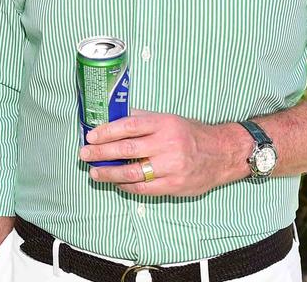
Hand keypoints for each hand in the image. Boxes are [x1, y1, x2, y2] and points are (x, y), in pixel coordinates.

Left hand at [79, 111, 246, 196]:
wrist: (222, 154)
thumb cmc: (191, 134)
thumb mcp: (169, 119)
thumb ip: (142, 119)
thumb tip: (112, 117)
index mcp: (164, 124)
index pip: (129, 126)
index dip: (107, 131)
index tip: (91, 136)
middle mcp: (168, 145)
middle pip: (127, 149)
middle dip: (101, 152)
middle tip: (84, 154)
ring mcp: (171, 167)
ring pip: (133, 172)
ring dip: (110, 173)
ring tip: (95, 172)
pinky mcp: (174, 186)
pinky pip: (144, 188)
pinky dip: (126, 185)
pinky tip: (116, 182)